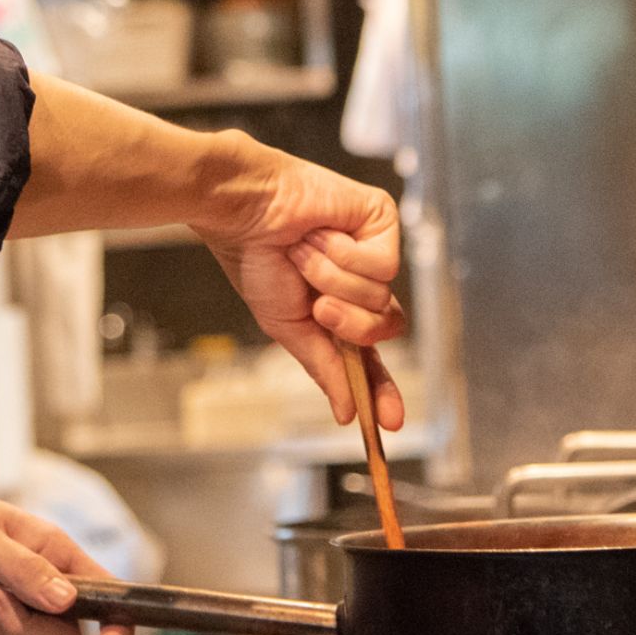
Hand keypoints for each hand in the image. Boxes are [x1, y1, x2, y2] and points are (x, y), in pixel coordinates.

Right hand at [192, 134, 405, 428]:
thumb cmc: (255, 258)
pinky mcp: (381, 221)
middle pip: (385, 328)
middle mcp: (360, 282)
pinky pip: (383, 264)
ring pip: (380, 296)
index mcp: (337, 308)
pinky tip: (322, 235)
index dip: (382, 389)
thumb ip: (322, 366)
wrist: (246, 211)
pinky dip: (345, 255)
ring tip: (306, 252)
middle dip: (349, 324)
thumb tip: (348, 412)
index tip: (390, 423)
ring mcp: (373, 250)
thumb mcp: (287, 325)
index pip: (369, 356)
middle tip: (318, 305)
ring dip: (333, 280)